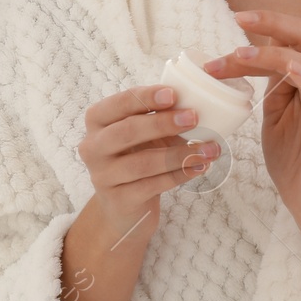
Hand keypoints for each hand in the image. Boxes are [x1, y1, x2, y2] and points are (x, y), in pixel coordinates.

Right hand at [79, 84, 221, 239]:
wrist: (122, 206)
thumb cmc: (135, 157)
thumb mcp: (142, 133)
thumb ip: (158, 116)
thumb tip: (193, 105)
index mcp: (97, 120)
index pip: (119, 103)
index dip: (146, 97)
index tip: (173, 94)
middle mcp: (93, 147)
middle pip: (127, 131)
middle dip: (162, 123)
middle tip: (193, 118)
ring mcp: (102, 175)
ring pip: (143, 163)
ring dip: (180, 154)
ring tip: (208, 150)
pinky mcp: (118, 200)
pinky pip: (152, 186)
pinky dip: (179, 175)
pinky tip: (198, 168)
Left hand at [201, 11, 300, 240]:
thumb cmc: (297, 164)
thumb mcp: (275, 118)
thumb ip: (271, 89)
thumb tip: (246, 62)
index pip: (290, 41)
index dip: (262, 31)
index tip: (231, 23)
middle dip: (270, 22)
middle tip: (238, 18)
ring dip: (267, 55)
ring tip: (234, 57)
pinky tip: (285, 67)